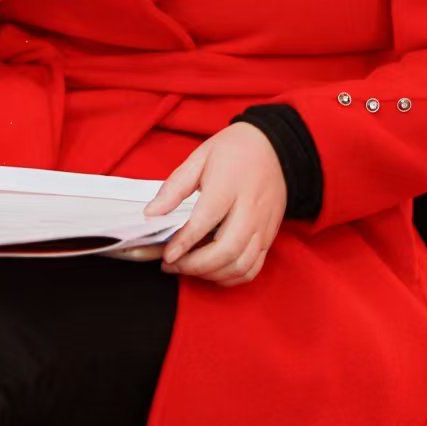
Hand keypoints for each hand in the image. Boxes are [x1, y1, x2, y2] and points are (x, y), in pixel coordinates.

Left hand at [143, 123, 286, 286]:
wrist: (274, 148)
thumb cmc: (234, 151)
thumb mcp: (200, 157)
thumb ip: (174, 187)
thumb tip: (151, 213)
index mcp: (230, 184)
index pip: (206, 219)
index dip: (184, 242)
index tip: (166, 255)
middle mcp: (250, 208)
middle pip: (226, 250)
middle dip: (195, 265)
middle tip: (171, 264)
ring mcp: (262, 225)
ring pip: (240, 264)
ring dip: (211, 274)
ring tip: (188, 268)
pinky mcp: (269, 236)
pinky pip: (253, 268)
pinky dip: (230, 277)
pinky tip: (211, 271)